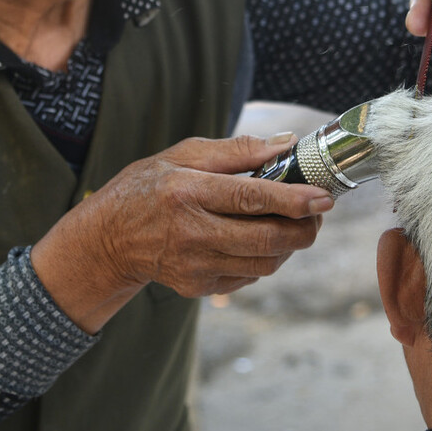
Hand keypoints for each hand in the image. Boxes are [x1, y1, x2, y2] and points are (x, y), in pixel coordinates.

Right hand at [31, 134, 332, 330]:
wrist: (108, 238)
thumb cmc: (149, 188)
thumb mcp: (183, 155)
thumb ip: (236, 150)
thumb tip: (285, 144)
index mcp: (187, 192)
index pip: (250, 198)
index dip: (293, 200)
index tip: (323, 197)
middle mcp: (190, 232)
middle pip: (265, 239)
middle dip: (303, 229)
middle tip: (316, 215)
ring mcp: (193, 265)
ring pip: (263, 264)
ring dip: (288, 246)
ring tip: (289, 226)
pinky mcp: (197, 286)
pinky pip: (248, 277)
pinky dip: (263, 260)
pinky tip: (256, 241)